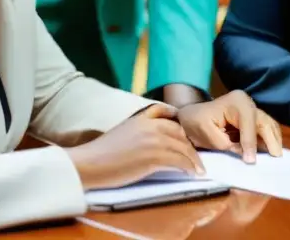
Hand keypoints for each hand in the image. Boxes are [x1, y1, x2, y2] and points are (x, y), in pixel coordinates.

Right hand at [66, 103, 204, 188]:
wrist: (90, 163)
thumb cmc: (102, 152)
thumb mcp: (124, 130)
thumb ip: (141, 129)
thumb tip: (157, 140)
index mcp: (142, 116)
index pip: (170, 115)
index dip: (181, 126)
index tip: (187, 137)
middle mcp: (152, 125)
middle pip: (180, 132)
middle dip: (191, 144)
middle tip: (197, 156)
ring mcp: (154, 140)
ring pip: (183, 147)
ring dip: (194, 159)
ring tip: (199, 169)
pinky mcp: (155, 156)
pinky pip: (180, 160)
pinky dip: (189, 167)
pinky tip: (193, 173)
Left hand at [177, 90, 282, 162]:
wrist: (193, 116)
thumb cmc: (196, 123)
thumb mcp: (205, 132)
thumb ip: (223, 142)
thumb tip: (242, 152)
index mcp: (236, 102)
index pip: (248, 122)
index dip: (250, 142)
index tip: (250, 160)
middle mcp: (248, 103)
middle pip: (265, 122)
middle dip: (271, 141)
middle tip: (276, 159)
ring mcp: (252, 110)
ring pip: (269, 125)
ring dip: (274, 141)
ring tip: (276, 159)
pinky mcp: (253, 119)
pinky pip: (266, 129)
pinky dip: (269, 141)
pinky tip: (271, 154)